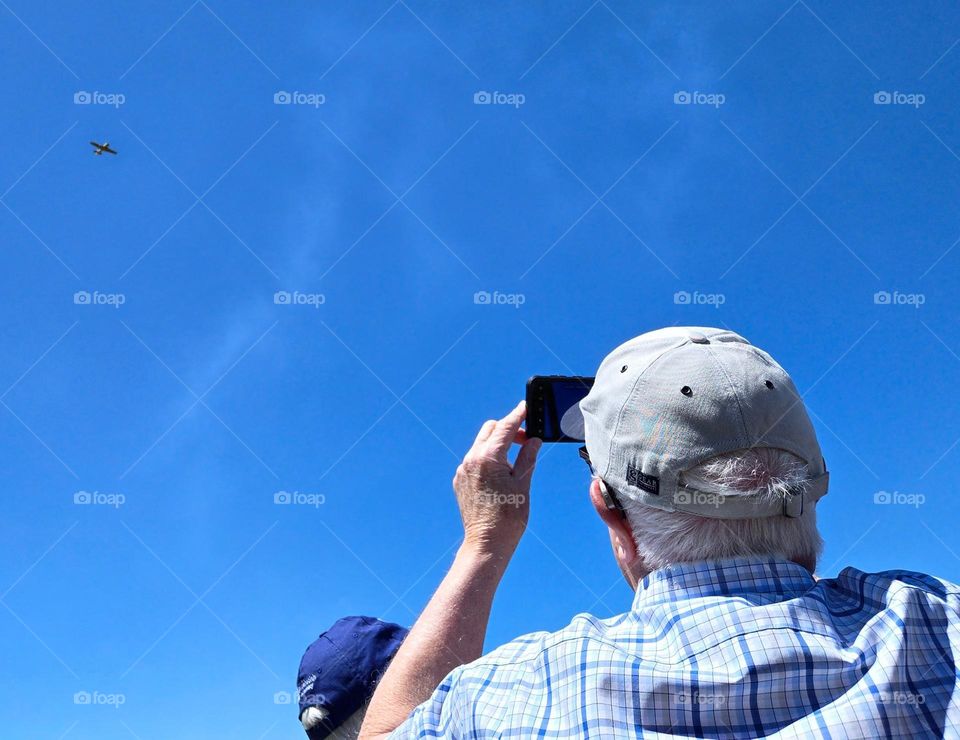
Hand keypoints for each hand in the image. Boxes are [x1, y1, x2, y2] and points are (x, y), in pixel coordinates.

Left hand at [453, 401, 541, 556]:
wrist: (487, 542)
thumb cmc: (509, 516)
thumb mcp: (524, 483)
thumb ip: (527, 457)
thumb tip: (533, 440)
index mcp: (489, 458)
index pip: (506, 427)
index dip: (518, 415)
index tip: (526, 407)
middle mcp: (471, 459)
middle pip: (490, 430)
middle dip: (507, 428)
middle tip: (526, 438)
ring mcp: (463, 470)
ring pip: (480, 444)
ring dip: (497, 443)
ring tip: (515, 458)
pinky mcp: (460, 481)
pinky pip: (474, 460)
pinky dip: (487, 457)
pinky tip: (500, 472)